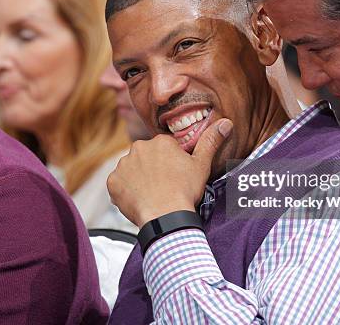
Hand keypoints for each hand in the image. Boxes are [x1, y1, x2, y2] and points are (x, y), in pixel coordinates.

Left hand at [107, 119, 232, 227]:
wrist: (165, 216)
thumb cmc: (185, 191)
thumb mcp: (202, 165)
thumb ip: (211, 141)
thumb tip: (226, 122)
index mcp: (160, 142)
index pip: (164, 149)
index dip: (171, 164)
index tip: (175, 177)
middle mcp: (138, 148)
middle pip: (146, 157)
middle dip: (153, 169)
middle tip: (164, 186)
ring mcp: (123, 165)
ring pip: (132, 170)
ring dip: (139, 179)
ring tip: (152, 194)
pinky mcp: (113, 182)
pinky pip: (118, 184)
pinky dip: (126, 191)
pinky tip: (139, 200)